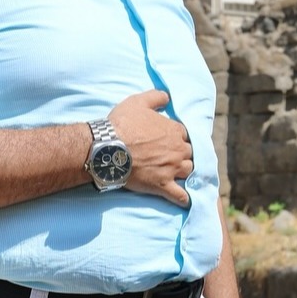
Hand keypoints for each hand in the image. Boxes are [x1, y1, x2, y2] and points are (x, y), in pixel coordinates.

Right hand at [108, 90, 192, 206]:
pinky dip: (185, 198)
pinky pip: (179, 195)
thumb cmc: (121, 124)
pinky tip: (187, 201)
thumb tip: (167, 97)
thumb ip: (156, 97)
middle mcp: (178, 150)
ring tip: (178, 174)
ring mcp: (172, 169)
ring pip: (188, 171)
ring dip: (185, 172)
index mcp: (175, 131)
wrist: (107, 148)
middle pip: (189, 153)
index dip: (177, 138)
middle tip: (171, 157)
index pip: (185, 135)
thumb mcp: (138, 102)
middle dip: (182, 154)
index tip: (169, 141)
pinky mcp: (162, 185)